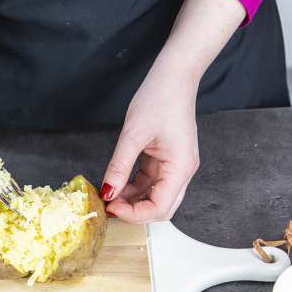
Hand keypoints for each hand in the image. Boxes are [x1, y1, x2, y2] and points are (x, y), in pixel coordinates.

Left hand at [100, 0, 246, 222]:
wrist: (173, 77)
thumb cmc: (159, 99)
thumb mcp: (132, 134)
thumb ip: (119, 166)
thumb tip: (107, 192)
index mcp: (181, 167)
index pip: (160, 207)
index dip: (134, 214)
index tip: (111, 206)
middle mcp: (183, 170)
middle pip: (162, 207)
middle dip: (135, 211)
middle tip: (109, 205)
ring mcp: (176, 166)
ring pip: (156, 196)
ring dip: (133, 200)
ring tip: (109, 194)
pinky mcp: (167, 160)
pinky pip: (151, 182)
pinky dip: (135, 187)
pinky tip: (117, 183)